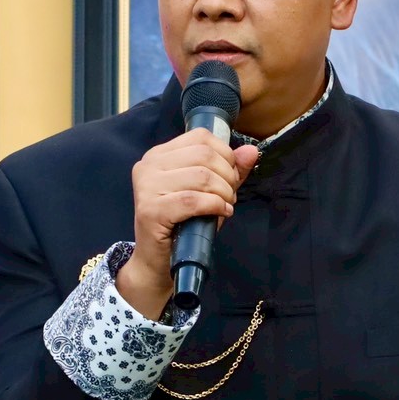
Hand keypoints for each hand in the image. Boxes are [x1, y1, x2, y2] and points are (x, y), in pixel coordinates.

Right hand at [117, 130, 259, 319]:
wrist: (156, 262)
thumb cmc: (183, 225)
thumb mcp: (209, 192)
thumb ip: (229, 170)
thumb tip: (252, 151)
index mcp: (159, 155)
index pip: (201, 137)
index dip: (225, 155)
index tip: (230, 177)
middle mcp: (149, 165)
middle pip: (204, 155)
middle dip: (227, 176)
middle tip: (230, 196)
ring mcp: (147, 187)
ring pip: (201, 176)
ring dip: (224, 193)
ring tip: (225, 206)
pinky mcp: (150, 210)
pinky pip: (193, 200)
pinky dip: (215, 206)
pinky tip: (222, 214)